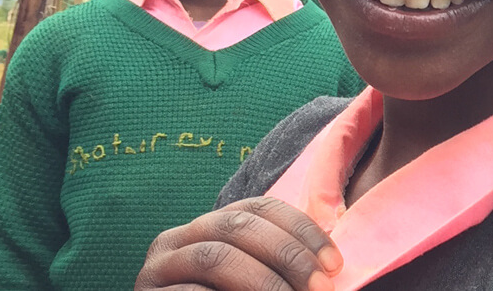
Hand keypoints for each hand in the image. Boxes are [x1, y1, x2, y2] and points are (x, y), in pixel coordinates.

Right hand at [136, 197, 342, 290]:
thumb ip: (279, 266)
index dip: (301, 230)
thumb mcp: (255, 280)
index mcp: (207, 227)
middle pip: (238, 228)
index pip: (259, 209)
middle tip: (321, 286)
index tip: (334, 263)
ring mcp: (157, 269)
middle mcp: (177, 239)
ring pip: (216, 258)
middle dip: (288, 255)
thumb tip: (329, 266)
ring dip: (264, 281)